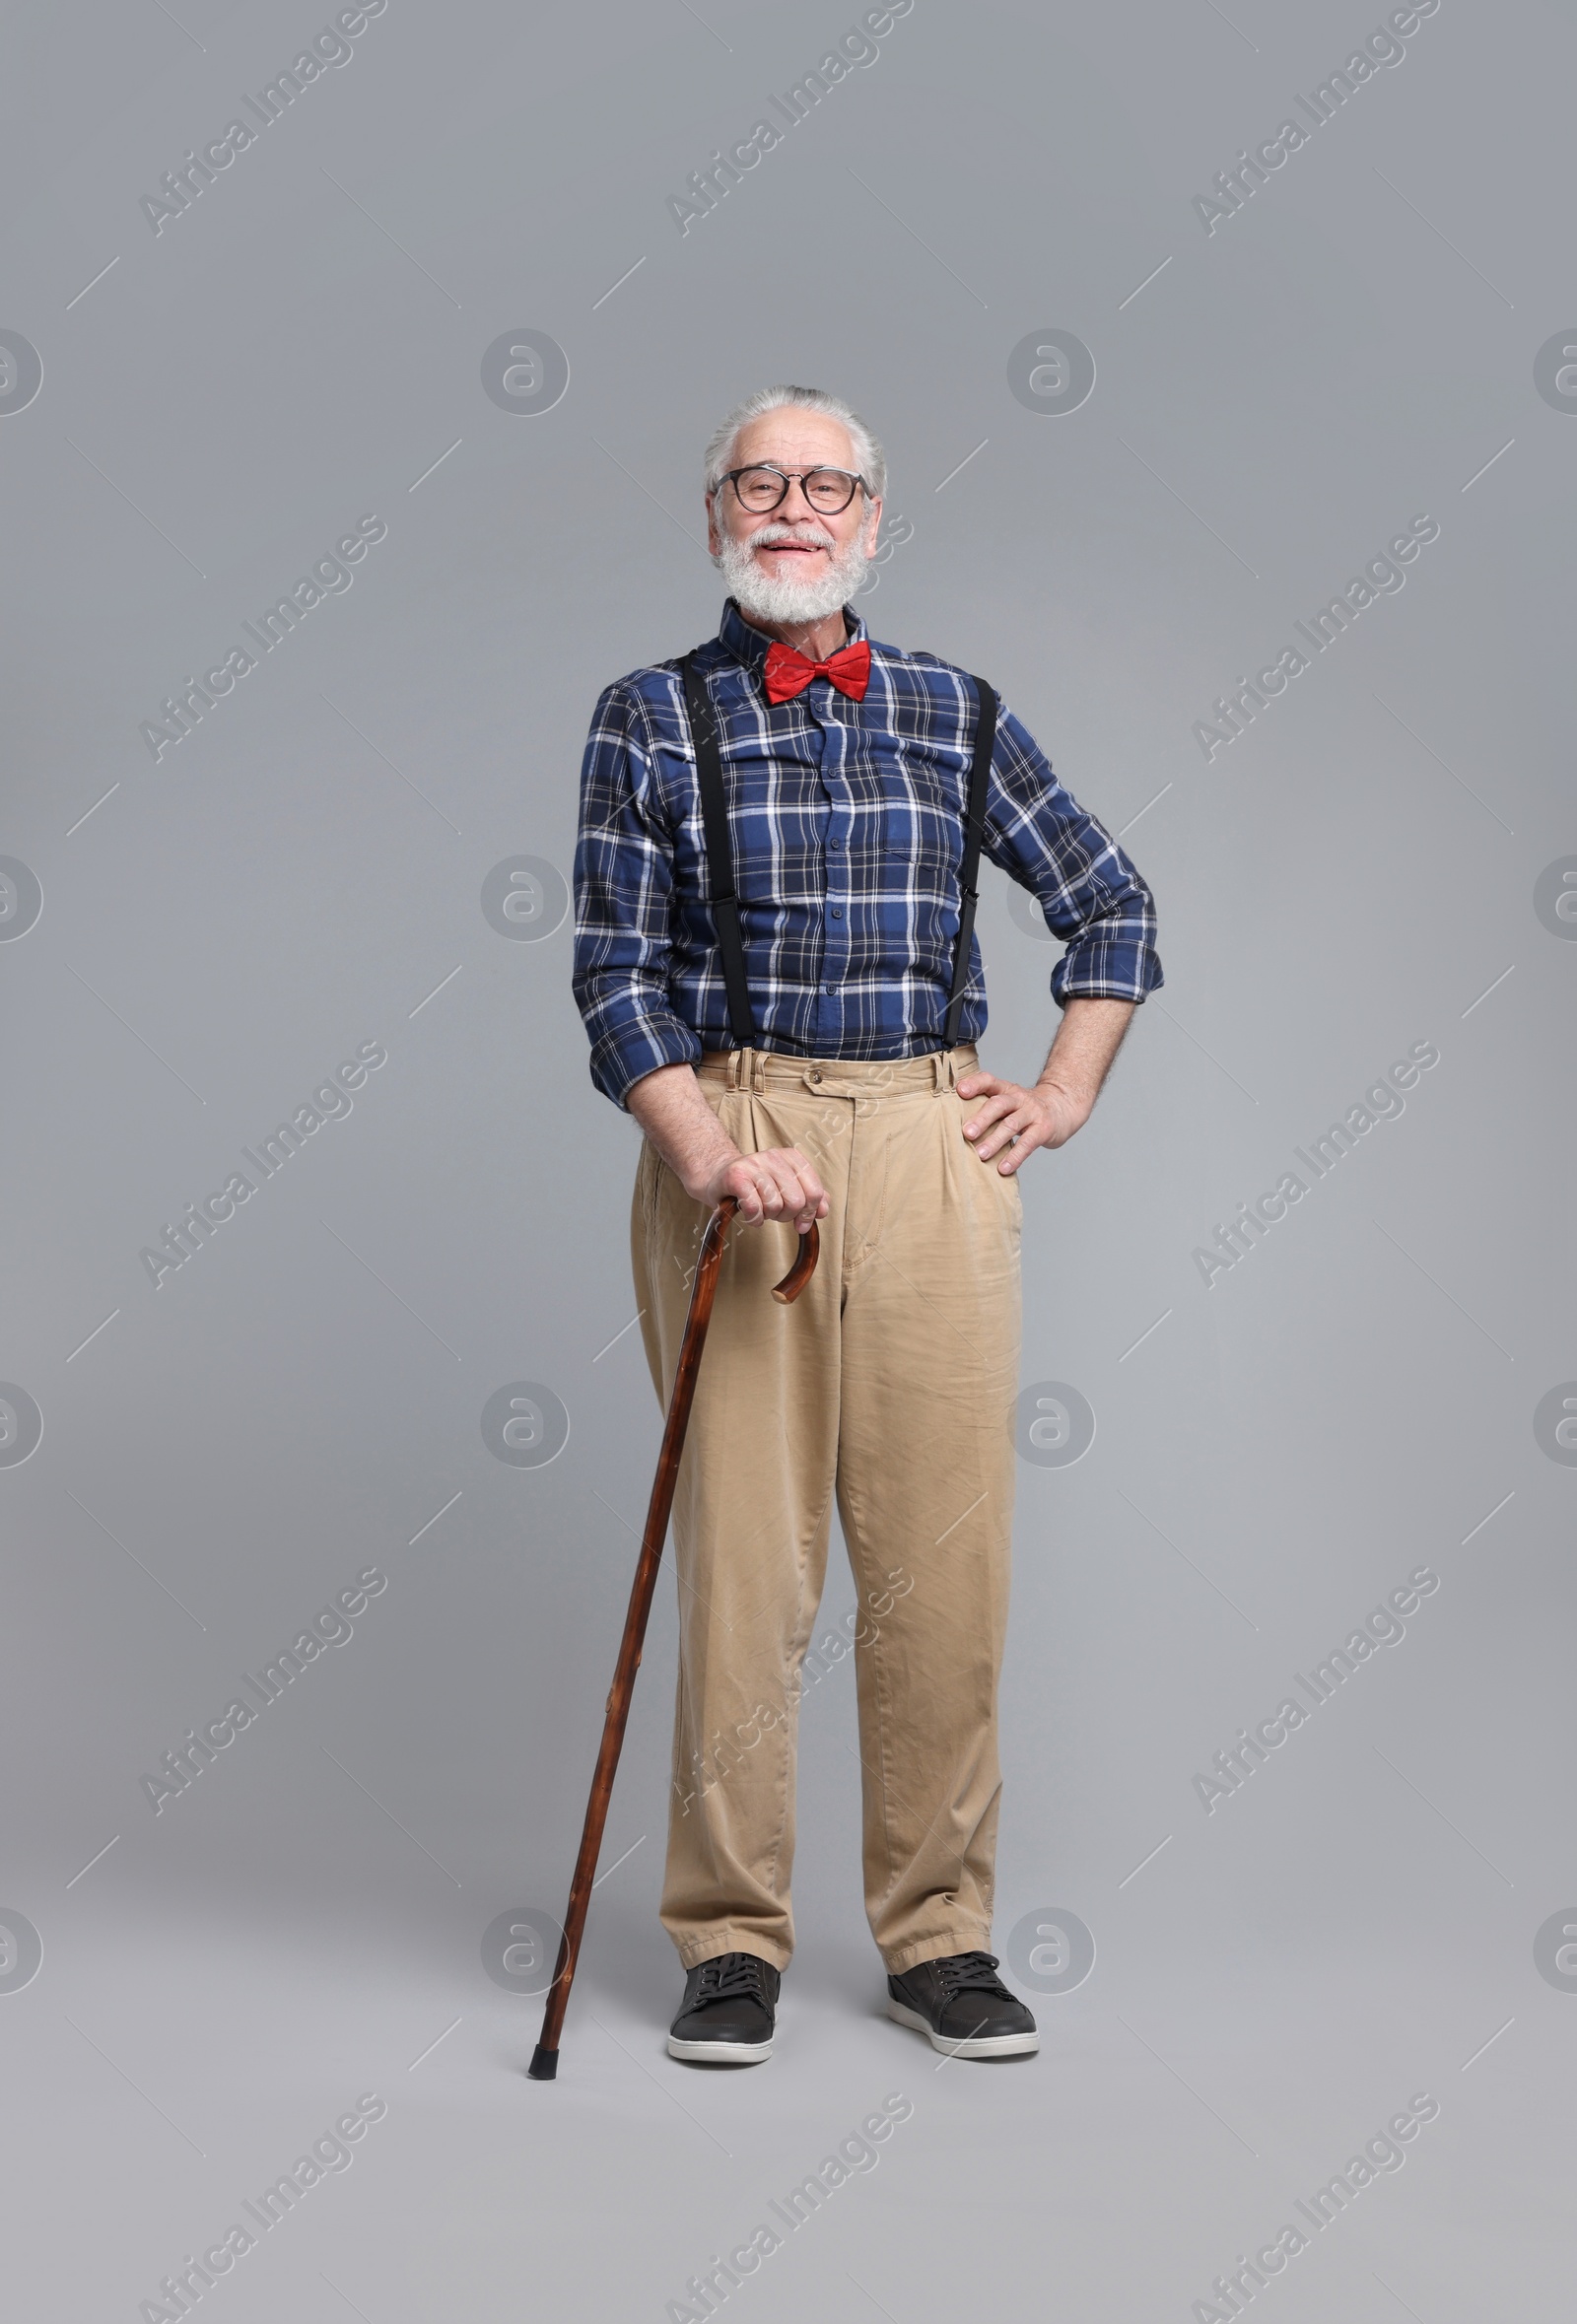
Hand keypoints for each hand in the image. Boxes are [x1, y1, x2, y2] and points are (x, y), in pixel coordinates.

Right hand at [693, 1144, 828, 1231]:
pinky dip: (753, 1218)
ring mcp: (754, 1164)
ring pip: (775, 1205)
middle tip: (774, 1213)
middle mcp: (774, 1157)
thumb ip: (810, 1197)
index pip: (815, 1191)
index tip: (801, 1222)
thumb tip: (824, 1211)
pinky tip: (750, 1214)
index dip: (810, 1213)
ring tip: (759, 1209)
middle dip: (786, 1216)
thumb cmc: (755, 1185)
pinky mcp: (736, 1176)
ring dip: (767, 1216)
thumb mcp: (787, 1187)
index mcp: (792, 1157)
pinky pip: (754, 1207)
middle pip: (797, 1201)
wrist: (717, 1176)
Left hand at [956, 1071, 1088, 1172]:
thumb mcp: (1008, 1101)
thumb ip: (987, 1109)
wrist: (1063, 1107)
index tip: (959, 1091)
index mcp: (1006, 1089)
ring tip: (981, 1155)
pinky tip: (1003, 1168)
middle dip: (981, 1119)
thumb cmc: (1025, 1108)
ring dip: (995, 1140)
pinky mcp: (1044, 1129)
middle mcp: (1019, 1098)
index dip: (975, 1084)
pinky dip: (1015, 1156)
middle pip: (998, 1105)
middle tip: (966, 1133)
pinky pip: (1028, 1143)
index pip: (989, 1081)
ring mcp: (1033, 1112)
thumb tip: (952, 1128)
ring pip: (1012, 1125)